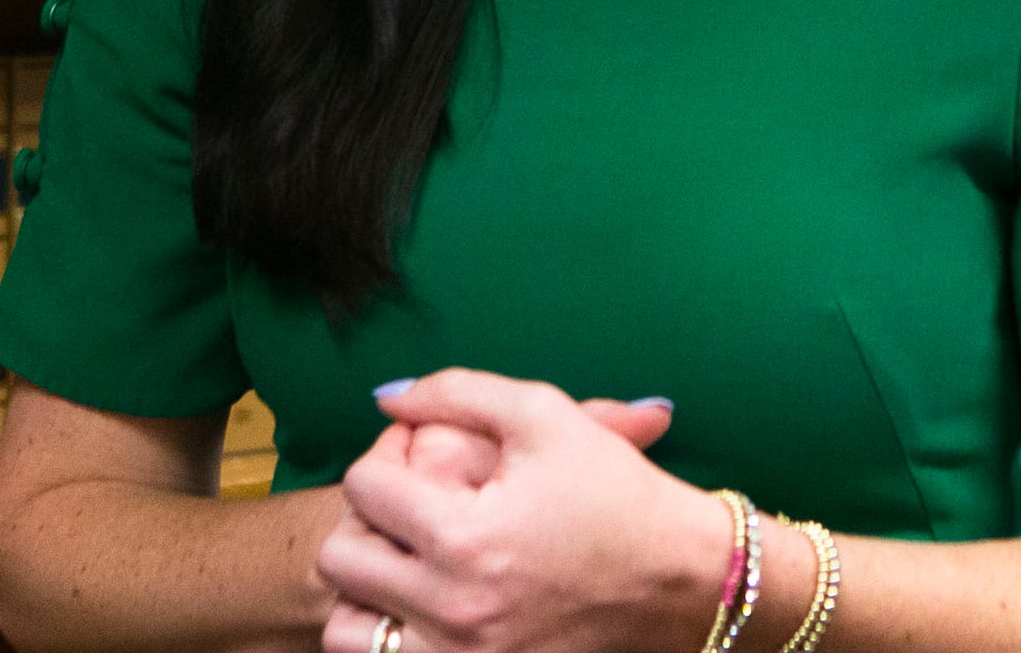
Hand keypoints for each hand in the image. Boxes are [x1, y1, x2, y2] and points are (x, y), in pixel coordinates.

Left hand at [316, 371, 727, 652]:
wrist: (680, 578)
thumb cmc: (617, 492)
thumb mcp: (546, 416)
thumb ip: (457, 392)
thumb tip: (387, 399)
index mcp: (467, 537)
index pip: (362, 487)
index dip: (385, 454)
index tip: (417, 452)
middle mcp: (455, 608)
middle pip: (340, 560)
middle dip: (366, 521)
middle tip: (407, 507)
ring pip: (347, 632)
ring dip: (366, 592)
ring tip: (406, 564)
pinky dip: (392, 635)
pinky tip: (424, 604)